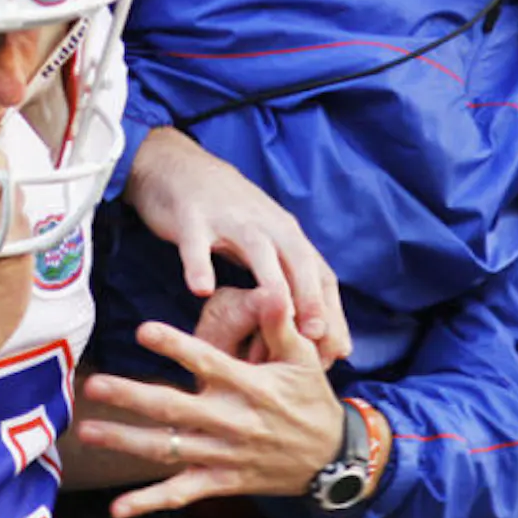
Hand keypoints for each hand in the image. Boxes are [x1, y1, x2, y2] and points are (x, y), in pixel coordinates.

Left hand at [74, 294, 344, 517]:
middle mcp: (231, 422)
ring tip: (90, 433)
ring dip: (126, 441)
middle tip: (94, 385)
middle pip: (174, 409)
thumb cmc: (312, 400)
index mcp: (249, 387)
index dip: (175, 347)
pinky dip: (149, 501)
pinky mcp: (222, 481)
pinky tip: (118, 507)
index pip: (207, 363)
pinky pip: (181, 493)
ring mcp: (223, 455)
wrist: (332, 460)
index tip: (143, 331)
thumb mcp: (305, 359)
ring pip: (168, 449)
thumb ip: (282, 325)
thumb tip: (273, 289)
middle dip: (130, 397)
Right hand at [124, 127, 350, 363]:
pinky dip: (199, 264)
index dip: (331, 311)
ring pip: (257, 250)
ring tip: (276, 319)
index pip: (319, 273)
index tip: (337, 350)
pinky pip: (196, 243)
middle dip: (310, 298)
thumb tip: (316, 329)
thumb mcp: (265, 242)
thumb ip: (286, 278)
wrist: (180, 167)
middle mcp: (266, 224)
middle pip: (297, 261)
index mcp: (287, 234)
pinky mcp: (192, 217)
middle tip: (316, 337)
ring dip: (270, 284)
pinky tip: (200, 289)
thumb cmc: (228, 216)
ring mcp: (230, 219)